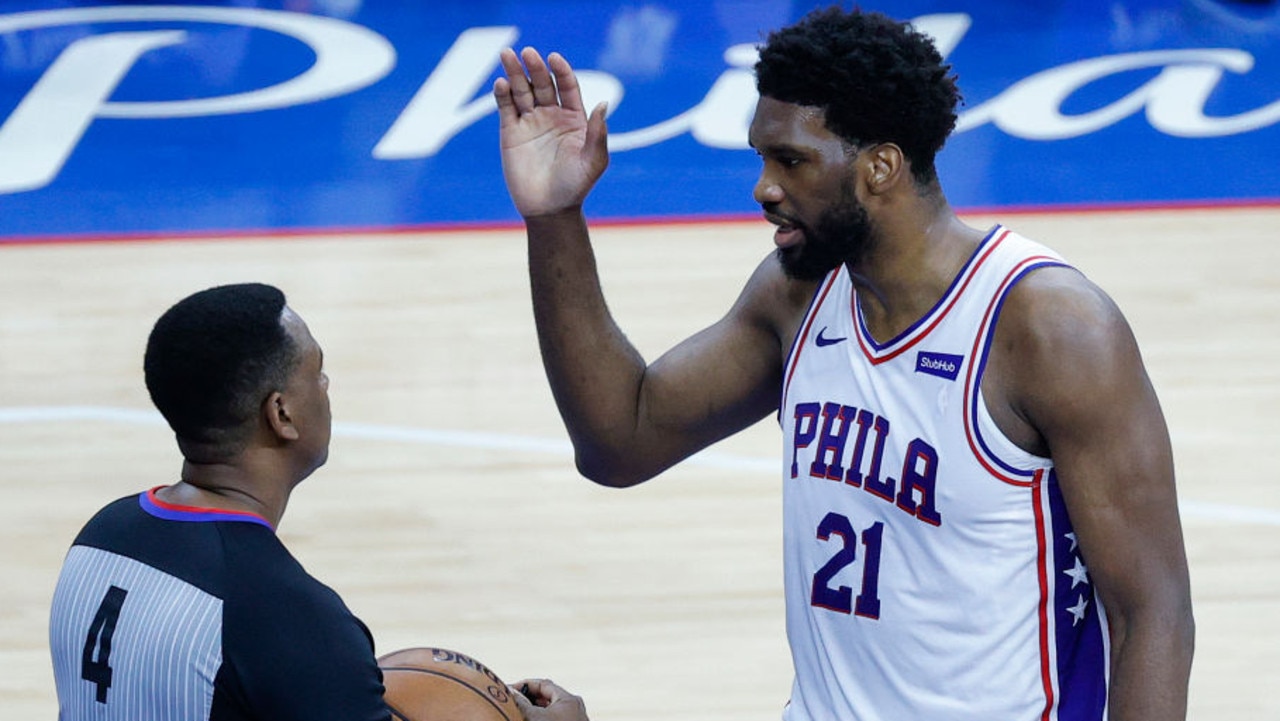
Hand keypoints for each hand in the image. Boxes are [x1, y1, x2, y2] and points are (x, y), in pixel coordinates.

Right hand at [493, 48, 608, 217]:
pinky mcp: (511, 132)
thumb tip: (603, 104)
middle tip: (528, 53)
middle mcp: (552, 115)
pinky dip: (502, 94)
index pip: (567, 87)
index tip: (554, 59)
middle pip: (542, 84)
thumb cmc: (576, 186)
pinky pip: (506, 108)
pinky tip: (501, 83)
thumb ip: (597, 133)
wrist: (549, 209)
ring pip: (521, 90)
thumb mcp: (593, 161)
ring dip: (515, 73)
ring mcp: (530, 122)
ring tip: (508, 54)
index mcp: (574, 118)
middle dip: (535, 67)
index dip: (561, 71)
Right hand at [510, 678, 589, 720]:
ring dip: (533, 709)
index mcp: (569, 700)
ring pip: (549, 710)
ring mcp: (573, 720)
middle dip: (528, 697)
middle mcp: (574, 708)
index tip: (509, 690)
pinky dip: (539, 718)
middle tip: (511, 700)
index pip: (544, 684)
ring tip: (517, 712)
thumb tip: (510, 692)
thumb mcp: (534, 717)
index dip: (525, 685)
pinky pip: (552, 720)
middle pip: (547, 697)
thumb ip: (522, 703)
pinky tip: (527, 720)